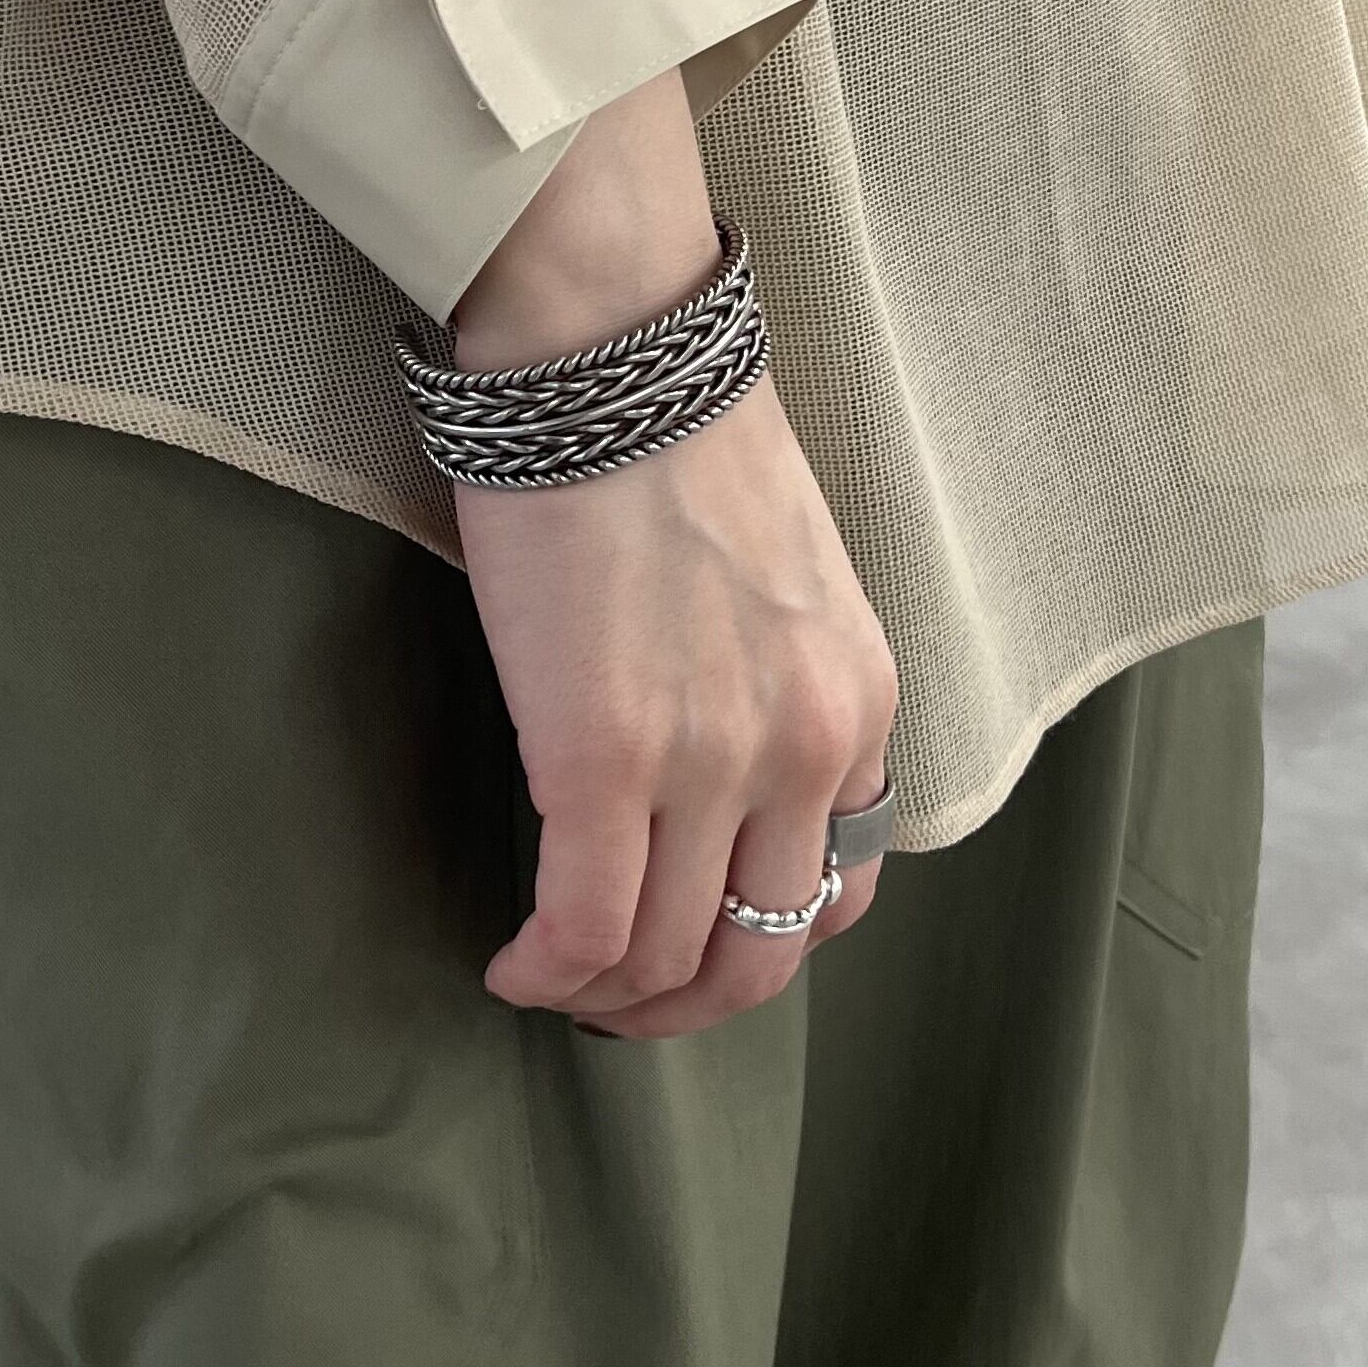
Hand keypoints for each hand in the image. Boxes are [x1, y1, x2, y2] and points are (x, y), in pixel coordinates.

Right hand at [452, 73, 897, 1041]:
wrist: (612, 359)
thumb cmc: (678, 442)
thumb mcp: (794, 584)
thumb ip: (784, 686)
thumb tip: (719, 763)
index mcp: (860, 707)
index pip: (835, 894)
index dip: (751, 949)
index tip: (687, 950)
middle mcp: (807, 752)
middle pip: (759, 955)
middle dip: (682, 1007)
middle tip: (613, 1006)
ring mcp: (709, 763)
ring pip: (669, 957)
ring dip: (604, 999)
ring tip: (548, 983)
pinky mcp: (601, 757)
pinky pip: (583, 923)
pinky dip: (544, 970)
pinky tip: (508, 964)